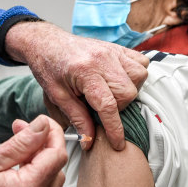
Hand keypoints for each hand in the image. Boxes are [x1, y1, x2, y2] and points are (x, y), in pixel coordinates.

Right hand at [0, 115, 66, 186]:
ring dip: (40, 157)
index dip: (53, 134)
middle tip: (23, 130)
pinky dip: (35, 172)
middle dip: (44, 144)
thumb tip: (43, 127)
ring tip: (17, 145)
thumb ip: (22, 142)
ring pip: (51, 178)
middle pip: (57, 167)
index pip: (56, 156)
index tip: (42, 122)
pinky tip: (18, 162)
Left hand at [4, 21, 148, 149]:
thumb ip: (76, 118)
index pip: (108, 105)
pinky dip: (135, 74)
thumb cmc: (49, 68)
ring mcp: (113, 51)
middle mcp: (103, 59)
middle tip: (102, 107)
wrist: (47, 43)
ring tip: (112, 93)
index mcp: (85, 71)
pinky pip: (141, 61)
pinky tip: (120, 80)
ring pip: (139, 76)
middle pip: (128, 92)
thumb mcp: (56, 96)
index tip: (117, 143)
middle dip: (120, 107)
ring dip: (130, 90)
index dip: (114, 128)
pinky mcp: (117, 48)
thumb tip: (89, 140)